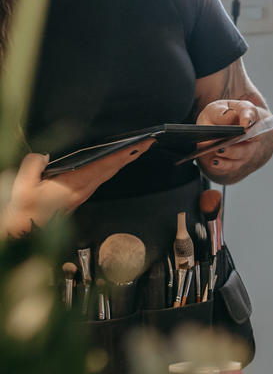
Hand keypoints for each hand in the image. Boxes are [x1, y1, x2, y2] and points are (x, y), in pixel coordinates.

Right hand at [1, 139, 153, 237]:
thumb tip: (44, 155)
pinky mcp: (80, 194)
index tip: (141, 145)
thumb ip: (32, 166)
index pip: (104, 165)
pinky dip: (111, 166)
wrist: (25, 232)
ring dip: (123, 160)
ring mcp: (84, 192)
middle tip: (149, 141)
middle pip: (113, 168)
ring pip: (109, 173)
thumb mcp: (22, 186)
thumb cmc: (24, 211)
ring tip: (137, 147)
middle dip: (132, 154)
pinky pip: (101, 177)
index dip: (123, 154)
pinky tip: (114, 161)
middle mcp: (84, 189)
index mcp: (74, 184)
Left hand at [196, 99, 264, 175]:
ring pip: (244, 152)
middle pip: (253, 136)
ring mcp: (246, 147)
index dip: (249, 118)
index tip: (245, 124)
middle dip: (244, 139)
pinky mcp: (238, 160)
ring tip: (218, 150)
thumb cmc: (215, 117)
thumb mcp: (213, 110)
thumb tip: (230, 116)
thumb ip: (220, 112)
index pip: (252, 113)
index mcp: (245, 113)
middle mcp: (251, 131)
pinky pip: (233, 164)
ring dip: (231, 152)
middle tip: (233, 138)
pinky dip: (224, 164)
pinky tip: (214, 162)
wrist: (209, 133)